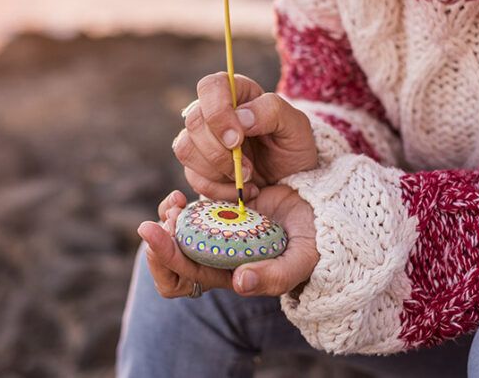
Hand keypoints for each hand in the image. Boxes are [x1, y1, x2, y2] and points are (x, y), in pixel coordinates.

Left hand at [139, 185, 318, 297]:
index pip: (183, 280)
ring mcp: (216, 234)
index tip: (159, 235)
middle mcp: (217, 258)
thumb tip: (239, 283)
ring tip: (173, 203)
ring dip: (167, 221)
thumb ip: (276, 276)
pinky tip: (182, 195)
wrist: (322, 211)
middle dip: (158, 242)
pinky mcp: (219, 212)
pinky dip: (179, 206)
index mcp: (230, 275)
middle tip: (157, 221)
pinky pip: (187, 214)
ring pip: (175, 235)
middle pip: (169, 261)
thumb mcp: (301, 260)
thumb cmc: (314, 241)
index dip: (165, 261)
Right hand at [172, 72, 317, 201]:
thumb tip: (241, 117)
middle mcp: (213, 112)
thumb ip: (272, 111)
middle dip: (220, 151)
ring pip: (186, 149)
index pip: (210, 87)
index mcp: (237, 93)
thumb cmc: (293, 146)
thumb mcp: (296, 126)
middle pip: (194, 122)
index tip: (237, 140)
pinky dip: (217, 189)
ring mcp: (201, 140)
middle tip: (248, 168)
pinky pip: (192, 176)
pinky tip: (240, 190)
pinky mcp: (198, 166)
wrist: (291, 180)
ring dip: (217, 170)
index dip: (217, 113)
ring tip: (247, 178)